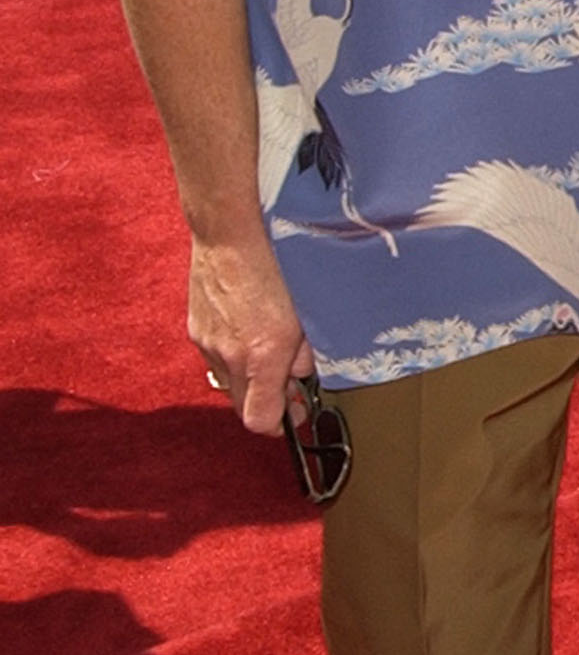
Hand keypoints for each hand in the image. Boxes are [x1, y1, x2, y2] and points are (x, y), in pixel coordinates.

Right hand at [188, 228, 312, 434]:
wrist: (230, 232)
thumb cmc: (276, 263)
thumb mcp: (307, 312)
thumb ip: (305, 351)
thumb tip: (301, 374)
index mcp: (261, 355)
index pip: (259, 420)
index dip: (279, 423)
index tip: (294, 415)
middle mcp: (228, 356)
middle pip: (241, 406)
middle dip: (265, 400)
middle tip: (287, 382)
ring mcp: (206, 343)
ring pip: (228, 381)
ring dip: (248, 376)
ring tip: (268, 348)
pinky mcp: (194, 328)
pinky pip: (214, 357)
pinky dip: (232, 353)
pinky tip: (248, 327)